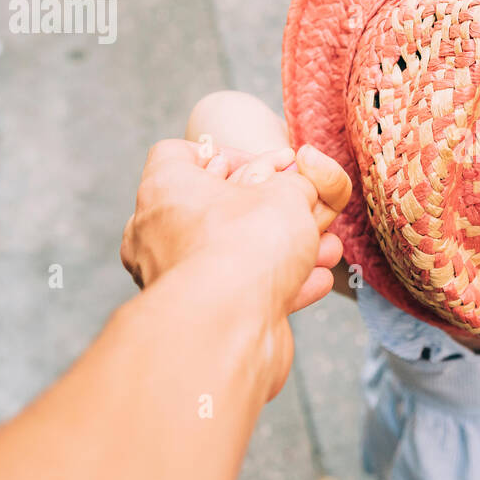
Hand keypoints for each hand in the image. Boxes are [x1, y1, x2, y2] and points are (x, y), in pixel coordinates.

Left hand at [121, 139, 350, 315]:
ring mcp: (174, 279)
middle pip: (212, 207)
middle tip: (300, 207)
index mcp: (164, 189)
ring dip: (280, 250)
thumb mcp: (287, 193)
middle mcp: (158, 233)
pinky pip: (239, 292)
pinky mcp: (197, 317)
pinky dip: (277, 286)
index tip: (264, 165)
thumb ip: (296, 183)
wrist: (226, 327)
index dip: (224, 153)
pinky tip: (313, 281)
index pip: (177, 154)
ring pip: (232, 254)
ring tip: (322, 247)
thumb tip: (300, 187)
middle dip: (265, 208)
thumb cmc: (243, 247)